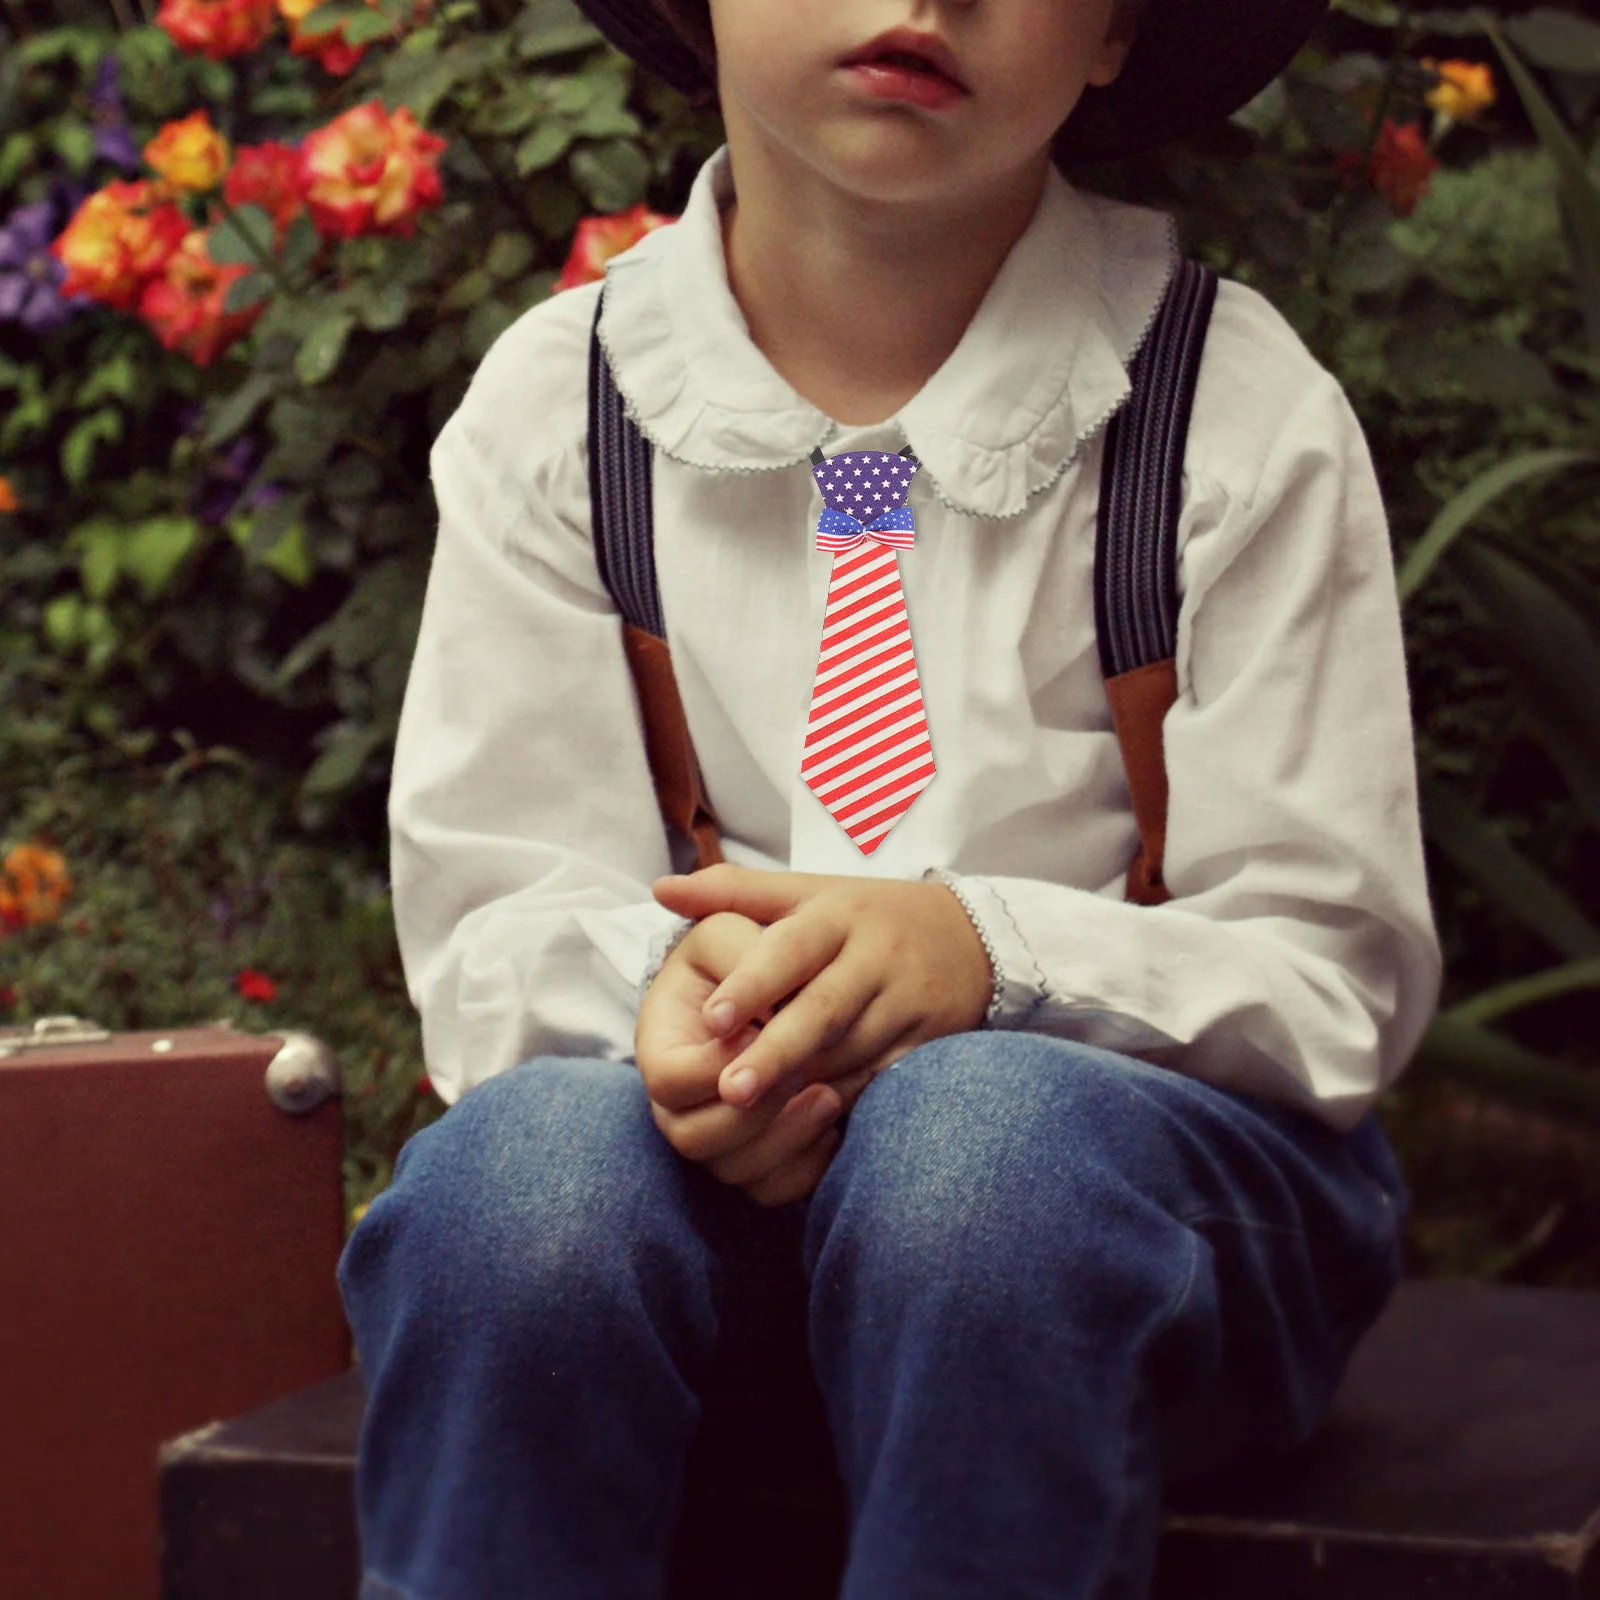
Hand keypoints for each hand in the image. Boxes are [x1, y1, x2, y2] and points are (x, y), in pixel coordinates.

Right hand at [635, 911, 875, 1205]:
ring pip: (735, 1172)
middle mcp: (677, 1105)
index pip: (670, 1080)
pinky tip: (837, 1127)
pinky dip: (806, 1166)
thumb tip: (734, 1012)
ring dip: (785, 1139)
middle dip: (753, 1112)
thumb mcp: (731, 934)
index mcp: (662, 1048)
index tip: (759, 1034)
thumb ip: (738, 957)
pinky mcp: (756, 1158)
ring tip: (830, 1096)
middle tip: (803, 1070)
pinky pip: (773, 1189)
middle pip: (693, 1139)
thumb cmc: (743, 952)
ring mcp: (715, 1137)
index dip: (714, 1065)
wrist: (775, 980)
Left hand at [651, 865, 992, 1111]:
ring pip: (850, 1050)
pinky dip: (844, 1099)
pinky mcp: (927, 1038)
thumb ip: (734, 892)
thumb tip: (661, 888)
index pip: (791, 949)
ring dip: (804, 1083)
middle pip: (822, 1010)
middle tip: (728, 1091)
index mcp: (837, 915)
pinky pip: (880, 1076)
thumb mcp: (807, 891)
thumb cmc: (867, 915)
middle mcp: (875, 955)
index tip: (709, 1019)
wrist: (973, 936)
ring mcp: (905, 999)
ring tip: (756, 1115)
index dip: (752, 984)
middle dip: (774, 1052)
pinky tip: (808, 1120)